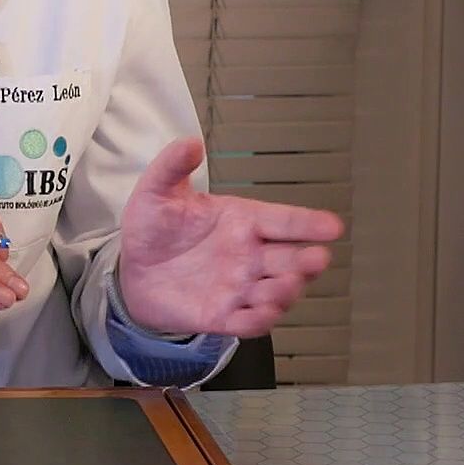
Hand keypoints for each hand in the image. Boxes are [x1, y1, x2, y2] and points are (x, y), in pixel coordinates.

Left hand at [116, 137, 342, 336]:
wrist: (130, 269)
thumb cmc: (153, 227)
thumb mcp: (157, 191)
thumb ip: (172, 166)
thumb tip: (191, 142)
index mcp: (243, 221)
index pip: (284, 221)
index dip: (309, 223)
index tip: (334, 226)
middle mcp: (250, 255)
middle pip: (290, 260)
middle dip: (307, 261)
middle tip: (317, 259)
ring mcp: (239, 288)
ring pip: (276, 292)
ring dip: (286, 291)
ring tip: (287, 284)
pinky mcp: (222, 316)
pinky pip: (248, 322)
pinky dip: (259, 320)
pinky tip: (263, 312)